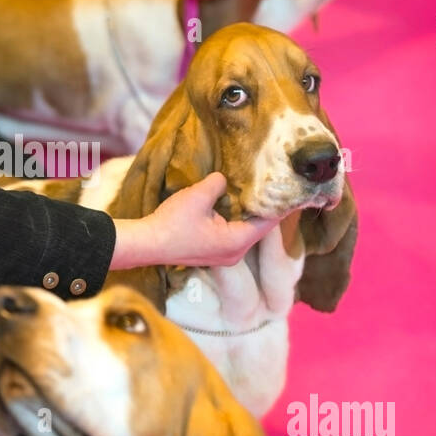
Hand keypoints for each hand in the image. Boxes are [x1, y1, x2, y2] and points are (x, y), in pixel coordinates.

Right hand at [112, 173, 278, 271]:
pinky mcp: (213, 253)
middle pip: (259, 228)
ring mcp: (224, 256)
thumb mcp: (199, 195)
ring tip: (254, 191)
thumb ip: (218, 184)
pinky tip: (232, 203)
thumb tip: (225, 180)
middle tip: (272, 185)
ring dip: (248, 213)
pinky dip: (236, 219)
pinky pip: (233, 234)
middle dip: (264, 207)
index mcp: (237, 242)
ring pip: (245, 231)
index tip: (289, 189)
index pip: (269, 222)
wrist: (146, 244)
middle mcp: (235, 253)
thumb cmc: (173, 223)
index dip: (279, 205)